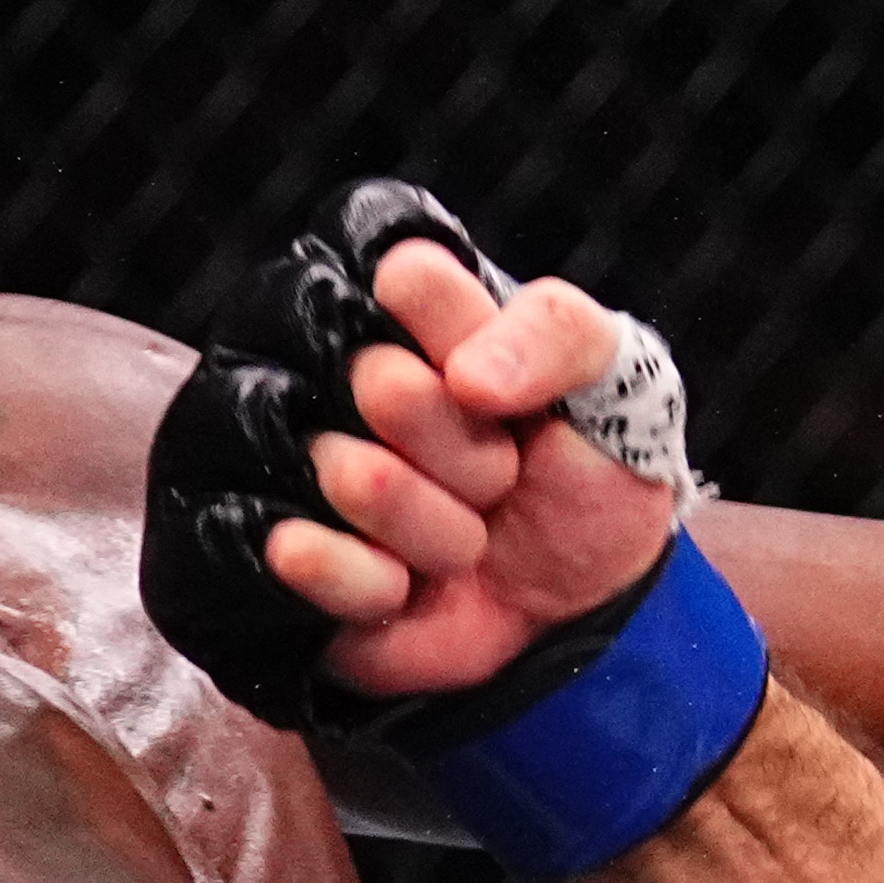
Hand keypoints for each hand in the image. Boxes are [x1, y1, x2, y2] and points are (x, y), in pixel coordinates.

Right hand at [292, 245, 692, 701]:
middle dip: (470, 451)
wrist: (578, 605)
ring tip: (463, 538)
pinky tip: (402, 586)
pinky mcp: (270, 544)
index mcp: (404, 304)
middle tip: (498, 477)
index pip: (408, 277)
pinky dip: (369, 581)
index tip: (503, 394)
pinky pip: (292, 552)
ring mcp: (291, 455)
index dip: (470, 346)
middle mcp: (327, 367)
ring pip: (341, 470)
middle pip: (379, 378)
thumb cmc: (585, 472)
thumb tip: (468, 377)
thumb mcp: (613, 379)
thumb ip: (559, 332)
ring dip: (432, 525)